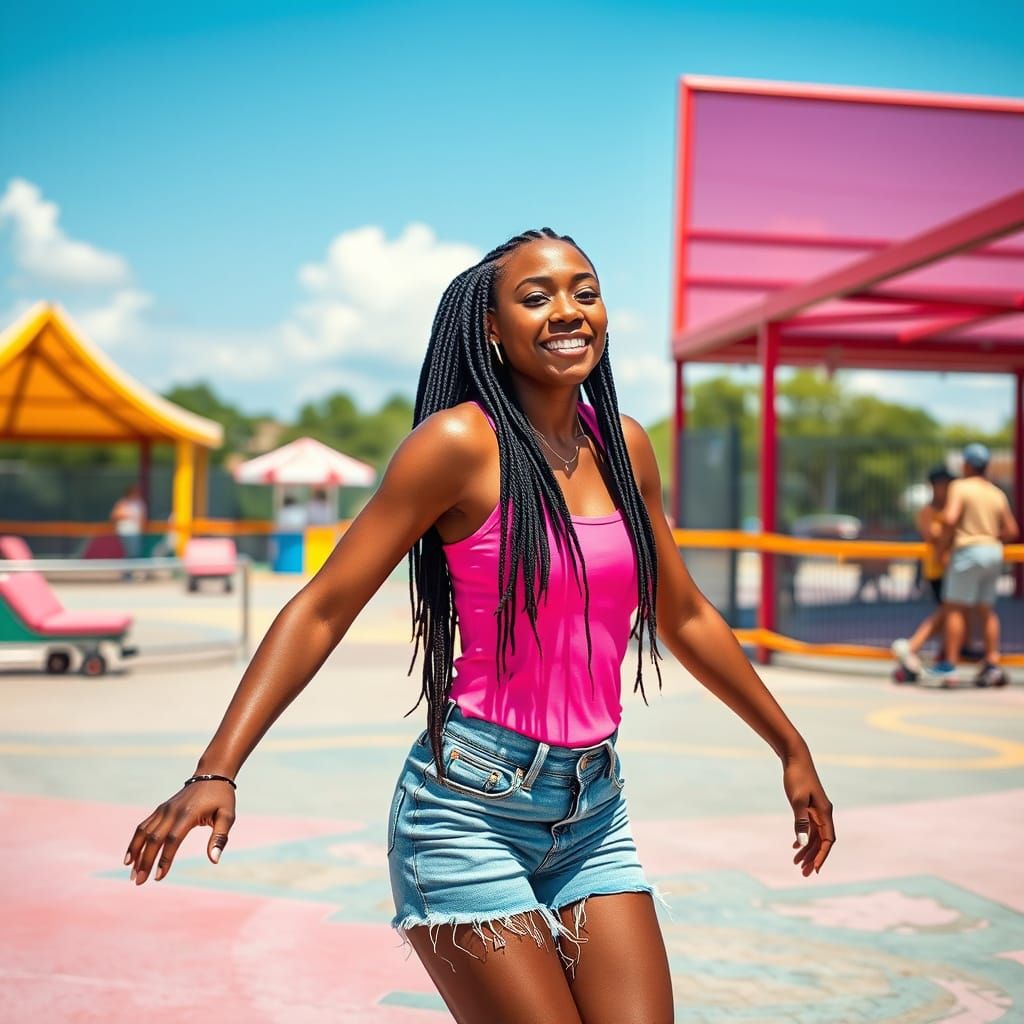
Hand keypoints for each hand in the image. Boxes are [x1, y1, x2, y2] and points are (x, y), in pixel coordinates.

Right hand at [124, 780, 235, 884]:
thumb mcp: (227, 815)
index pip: (172, 839)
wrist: (212, 774)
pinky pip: (143, 826)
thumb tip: (214, 860)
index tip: (159, 877)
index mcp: (189, 813)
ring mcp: (164, 809)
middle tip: (140, 882)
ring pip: (144, 832)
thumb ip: (220, 837)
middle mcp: (172, 811)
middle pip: (154, 838)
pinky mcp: (160, 809)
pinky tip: (130, 858)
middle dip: (145, 861)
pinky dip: (135, 841)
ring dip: (135, 853)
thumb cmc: (222, 798)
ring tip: (132, 874)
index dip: (165, 859)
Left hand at [782, 751, 834, 875]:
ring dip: (807, 850)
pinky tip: (795, 847)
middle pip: (821, 842)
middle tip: (802, 873)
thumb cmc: (796, 777)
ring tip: (796, 864)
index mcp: (825, 813)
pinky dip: (803, 839)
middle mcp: (824, 814)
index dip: (822, 855)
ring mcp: (817, 811)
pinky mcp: (809, 807)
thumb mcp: (796, 800)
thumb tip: (803, 843)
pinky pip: (809, 828)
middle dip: (813, 858)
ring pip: (815, 837)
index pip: (828, 840)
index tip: (814, 869)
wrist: (795, 759)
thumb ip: (800, 821)